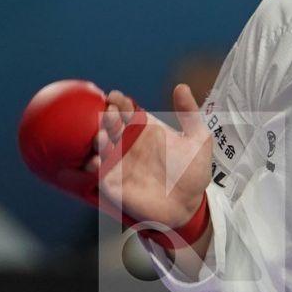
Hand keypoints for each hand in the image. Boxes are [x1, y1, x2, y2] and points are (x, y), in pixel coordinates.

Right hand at [85, 84, 212, 234]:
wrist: (190, 205)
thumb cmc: (193, 171)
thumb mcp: (198, 139)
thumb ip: (189, 114)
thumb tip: (182, 87)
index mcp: (144, 129)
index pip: (125, 110)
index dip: (118, 102)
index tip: (116, 98)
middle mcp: (128, 143)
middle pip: (109, 125)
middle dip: (105, 118)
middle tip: (110, 115)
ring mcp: (119, 162)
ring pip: (100, 146)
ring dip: (97, 139)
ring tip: (101, 136)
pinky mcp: (114, 183)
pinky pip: (98, 173)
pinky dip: (93, 165)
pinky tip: (98, 161)